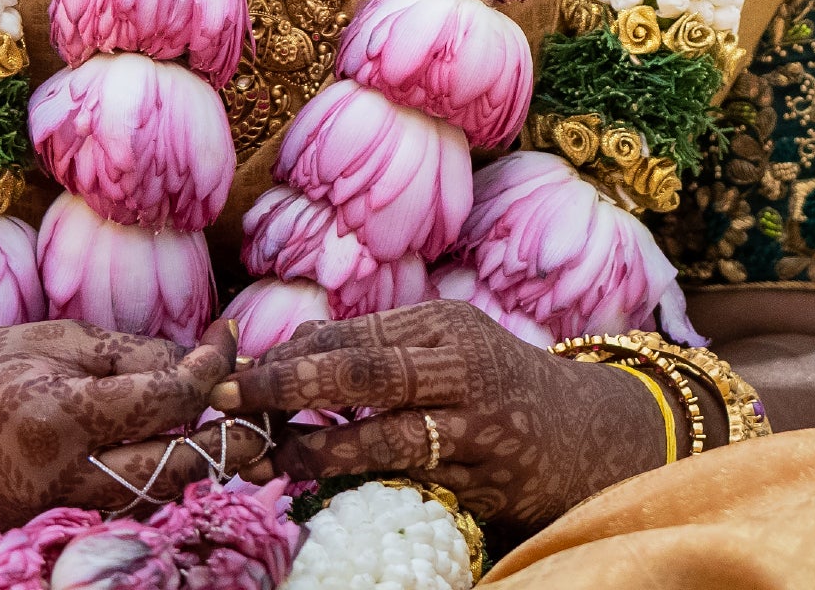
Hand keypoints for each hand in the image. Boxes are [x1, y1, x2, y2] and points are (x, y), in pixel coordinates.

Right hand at [0, 319, 229, 532]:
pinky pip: (123, 511)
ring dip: (198, 465)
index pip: (168, 399)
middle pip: (180, 467)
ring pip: (160, 497)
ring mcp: (54, 513)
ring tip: (224, 427)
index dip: (212, 367)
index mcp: (60, 414)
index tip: (230, 338)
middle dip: (229, 436)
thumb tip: (203, 358)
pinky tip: (169, 453)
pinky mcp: (46, 530)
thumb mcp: (50, 338)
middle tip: (255, 405)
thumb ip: (130, 352)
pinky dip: (155, 485)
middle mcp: (62, 476)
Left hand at [198, 299, 676, 527]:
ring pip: (382, 434)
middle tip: (227, 397)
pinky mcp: (484, 476)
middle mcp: (460, 365)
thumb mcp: (444, 351)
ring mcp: (475, 423)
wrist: (589, 435)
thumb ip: (376, 348)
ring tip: (271, 459)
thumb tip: (290, 349)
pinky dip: (361, 485)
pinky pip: (410, 481)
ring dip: (317, 450)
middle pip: (362, 369)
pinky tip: (323, 488)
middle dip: (287, 384)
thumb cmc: (496, 388)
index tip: (226, 371)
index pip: (348, 335)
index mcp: (442, 326)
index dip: (284, 355)